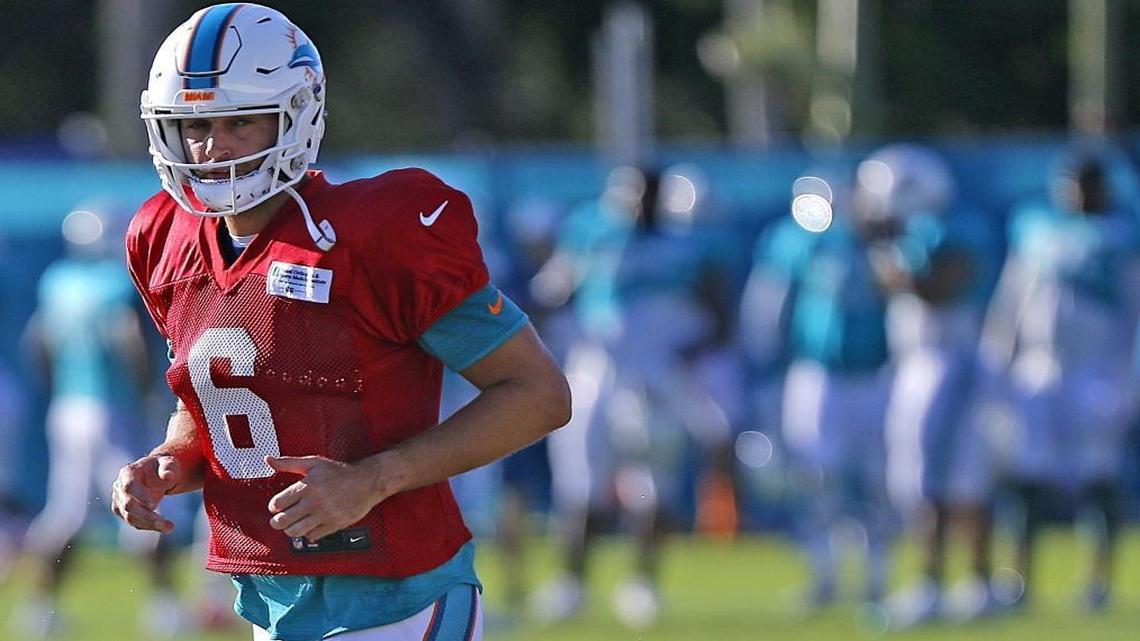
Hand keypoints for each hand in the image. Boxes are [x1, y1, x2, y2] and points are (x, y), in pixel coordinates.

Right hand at [110, 455, 180, 532]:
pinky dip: (149, 526)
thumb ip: (168, 467)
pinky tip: (165, 526)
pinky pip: (134, 522)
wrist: (156, 474)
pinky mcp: (123, 512)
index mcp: (128, 472)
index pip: (129, 486)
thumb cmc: (161, 467)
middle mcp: (119, 487)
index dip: (140, 496)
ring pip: (130, 517)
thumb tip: (168, 476)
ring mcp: (119, 500)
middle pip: (128, 505)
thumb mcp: (168, 463)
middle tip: (163, 523)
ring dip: (149, 524)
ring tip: (169, 527)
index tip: (155, 506)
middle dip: (146, 515)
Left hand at [265, 455, 381, 541]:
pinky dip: (308, 533)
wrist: (366, 481)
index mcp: (306, 486)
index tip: (277, 506)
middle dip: (277, 521)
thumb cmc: (339, 472)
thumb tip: (268, 459)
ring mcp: (324, 514)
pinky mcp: (334, 524)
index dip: (274, 506)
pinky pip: (313, 536)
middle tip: (279, 519)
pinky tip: (310, 526)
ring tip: (292, 524)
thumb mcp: (313, 463)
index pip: (277, 504)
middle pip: (283, 521)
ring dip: (290, 530)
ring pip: (296, 531)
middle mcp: (314, 502)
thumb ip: (288, 463)